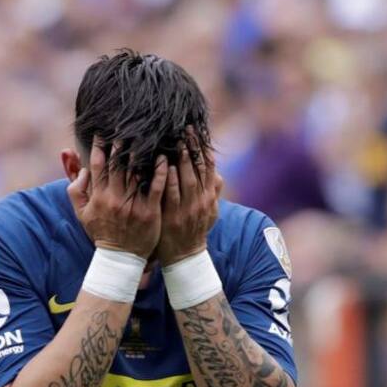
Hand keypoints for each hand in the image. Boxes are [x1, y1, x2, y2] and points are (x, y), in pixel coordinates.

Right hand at [67, 142, 167, 258]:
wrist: (120, 258)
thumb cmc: (102, 232)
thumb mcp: (82, 213)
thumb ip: (76, 190)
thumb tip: (83, 170)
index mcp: (99, 197)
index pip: (98, 165)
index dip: (100, 146)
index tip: (103, 132)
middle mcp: (115, 199)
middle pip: (118, 164)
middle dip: (121, 144)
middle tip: (127, 127)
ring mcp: (133, 205)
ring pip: (138, 172)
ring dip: (143, 152)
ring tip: (148, 134)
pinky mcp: (150, 211)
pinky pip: (156, 187)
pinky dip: (160, 171)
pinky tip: (163, 157)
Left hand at [158, 130, 222, 264]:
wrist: (186, 256)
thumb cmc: (193, 230)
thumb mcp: (209, 212)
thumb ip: (213, 192)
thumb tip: (219, 174)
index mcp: (209, 196)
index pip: (208, 168)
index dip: (203, 149)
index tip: (197, 132)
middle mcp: (201, 200)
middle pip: (198, 169)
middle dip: (192, 148)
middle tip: (185, 129)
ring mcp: (188, 209)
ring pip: (187, 179)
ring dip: (182, 160)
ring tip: (177, 141)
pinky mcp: (174, 217)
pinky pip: (172, 196)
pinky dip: (170, 181)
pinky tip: (167, 167)